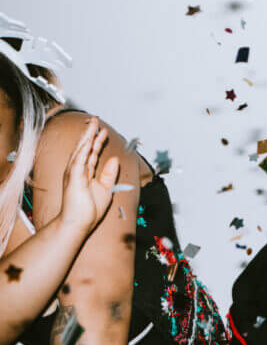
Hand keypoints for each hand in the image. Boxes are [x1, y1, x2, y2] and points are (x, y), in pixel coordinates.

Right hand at [59, 118, 120, 232]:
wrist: (78, 224)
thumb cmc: (89, 210)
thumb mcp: (105, 189)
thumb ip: (109, 174)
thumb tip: (114, 159)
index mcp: (86, 173)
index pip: (92, 154)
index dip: (98, 142)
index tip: (103, 131)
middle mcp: (78, 171)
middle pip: (85, 148)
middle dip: (90, 134)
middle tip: (95, 120)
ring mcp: (75, 173)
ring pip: (81, 150)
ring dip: (86, 137)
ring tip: (92, 124)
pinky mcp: (74, 178)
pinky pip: (79, 160)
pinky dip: (83, 149)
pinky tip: (88, 140)